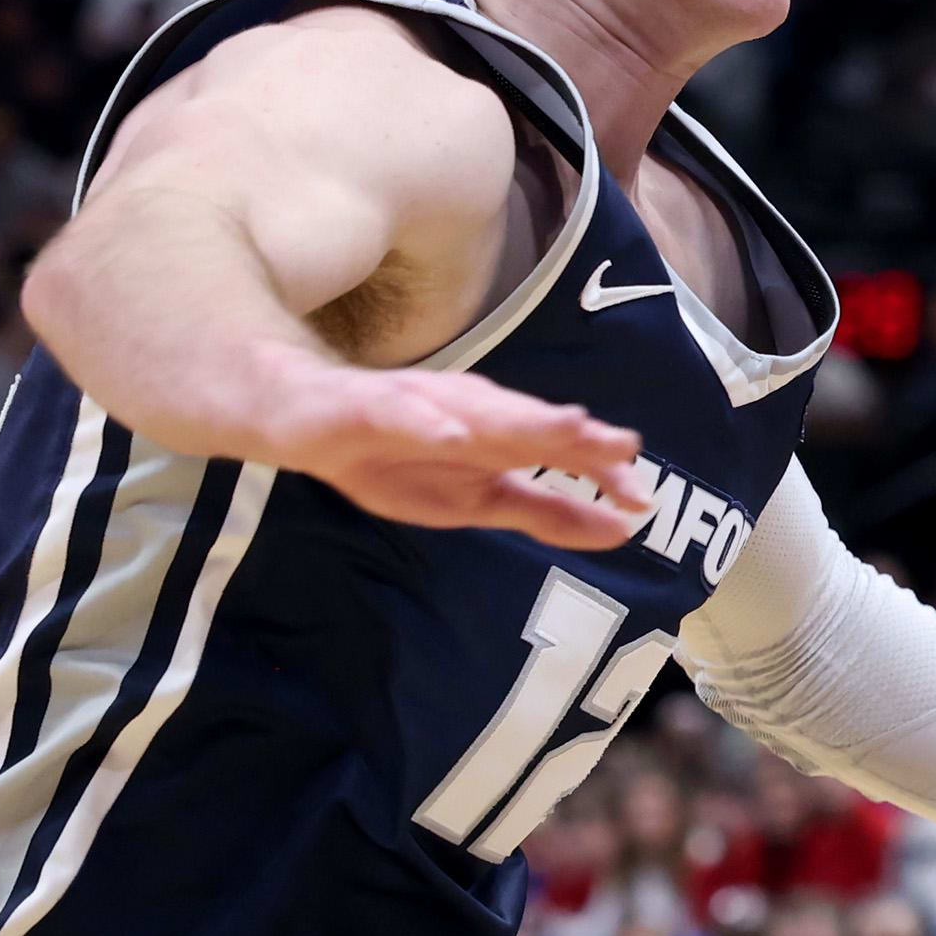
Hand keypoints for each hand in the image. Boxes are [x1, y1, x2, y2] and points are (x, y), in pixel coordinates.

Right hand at [260, 362, 652, 546]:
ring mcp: (417, 406)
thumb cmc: (396, 455)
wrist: (295, 415)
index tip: (639, 498)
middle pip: (527, 425)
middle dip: (573, 434)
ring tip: (566, 428)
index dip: (598, 470)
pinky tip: (454, 434)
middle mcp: (468, 413)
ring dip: (519, 420)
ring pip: (473, 412)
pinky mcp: (362, 408)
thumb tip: (624, 529)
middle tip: (622, 445)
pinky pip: (397, 413)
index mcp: (498, 438)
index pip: (557, 453)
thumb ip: (549, 513)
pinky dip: (427, 422)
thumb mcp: (477, 499)